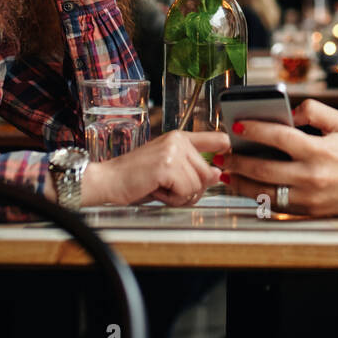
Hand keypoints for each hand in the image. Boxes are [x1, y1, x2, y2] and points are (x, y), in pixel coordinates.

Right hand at [88, 130, 224, 205]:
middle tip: (169, 189)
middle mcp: (178, 140)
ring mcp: (173, 151)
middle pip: (208, 173)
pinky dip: (173, 199)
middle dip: (193, 189)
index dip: (227, 149)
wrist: (108, 181)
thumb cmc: (135, 178)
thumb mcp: (168, 171)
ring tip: (160, 189)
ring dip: (181, 196)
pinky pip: (186, 191)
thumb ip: (192, 170)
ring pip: (198, 185)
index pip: (217, 137)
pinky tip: (156, 191)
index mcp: (179, 137)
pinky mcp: (167, 166)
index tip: (229, 159)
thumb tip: (217, 174)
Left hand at [223, 100, 337, 216]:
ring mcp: (308, 197)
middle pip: (264, 168)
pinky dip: (256, 196)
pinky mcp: (307, 211)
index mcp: (319, 151)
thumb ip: (314, 111)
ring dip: (240, 182)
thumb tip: (287, 112)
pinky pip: (274, 204)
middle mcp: (311, 176)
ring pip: (264, 191)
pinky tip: (244, 187)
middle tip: (222, 155)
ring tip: (226, 173)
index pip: (279, 138)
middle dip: (238, 161)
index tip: (237, 126)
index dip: (254, 130)